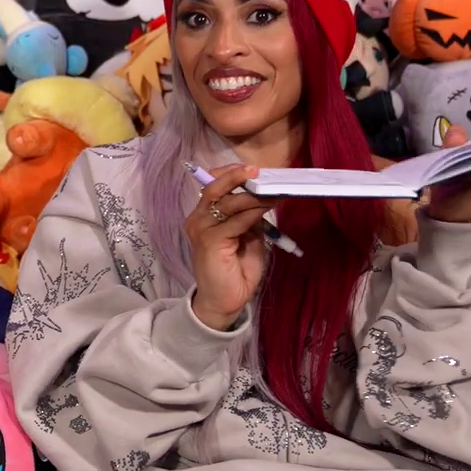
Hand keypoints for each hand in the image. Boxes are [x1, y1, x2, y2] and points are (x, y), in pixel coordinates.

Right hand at [183, 163, 282, 330]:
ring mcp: (201, 228)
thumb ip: (248, 218)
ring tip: (273, 191)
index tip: (252, 169)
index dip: (230, 175)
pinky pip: (235, 220)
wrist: (225, 301)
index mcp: (204, 216)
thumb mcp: (246, 237)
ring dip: (252, 195)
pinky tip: (265, 207)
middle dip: (237, 176)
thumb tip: (261, 198)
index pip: (212, 186)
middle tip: (258, 170)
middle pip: (215, 187)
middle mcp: (198, 218)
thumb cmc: (236, 271)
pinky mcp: (209, 240)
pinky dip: (252, 211)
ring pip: (228, 202)